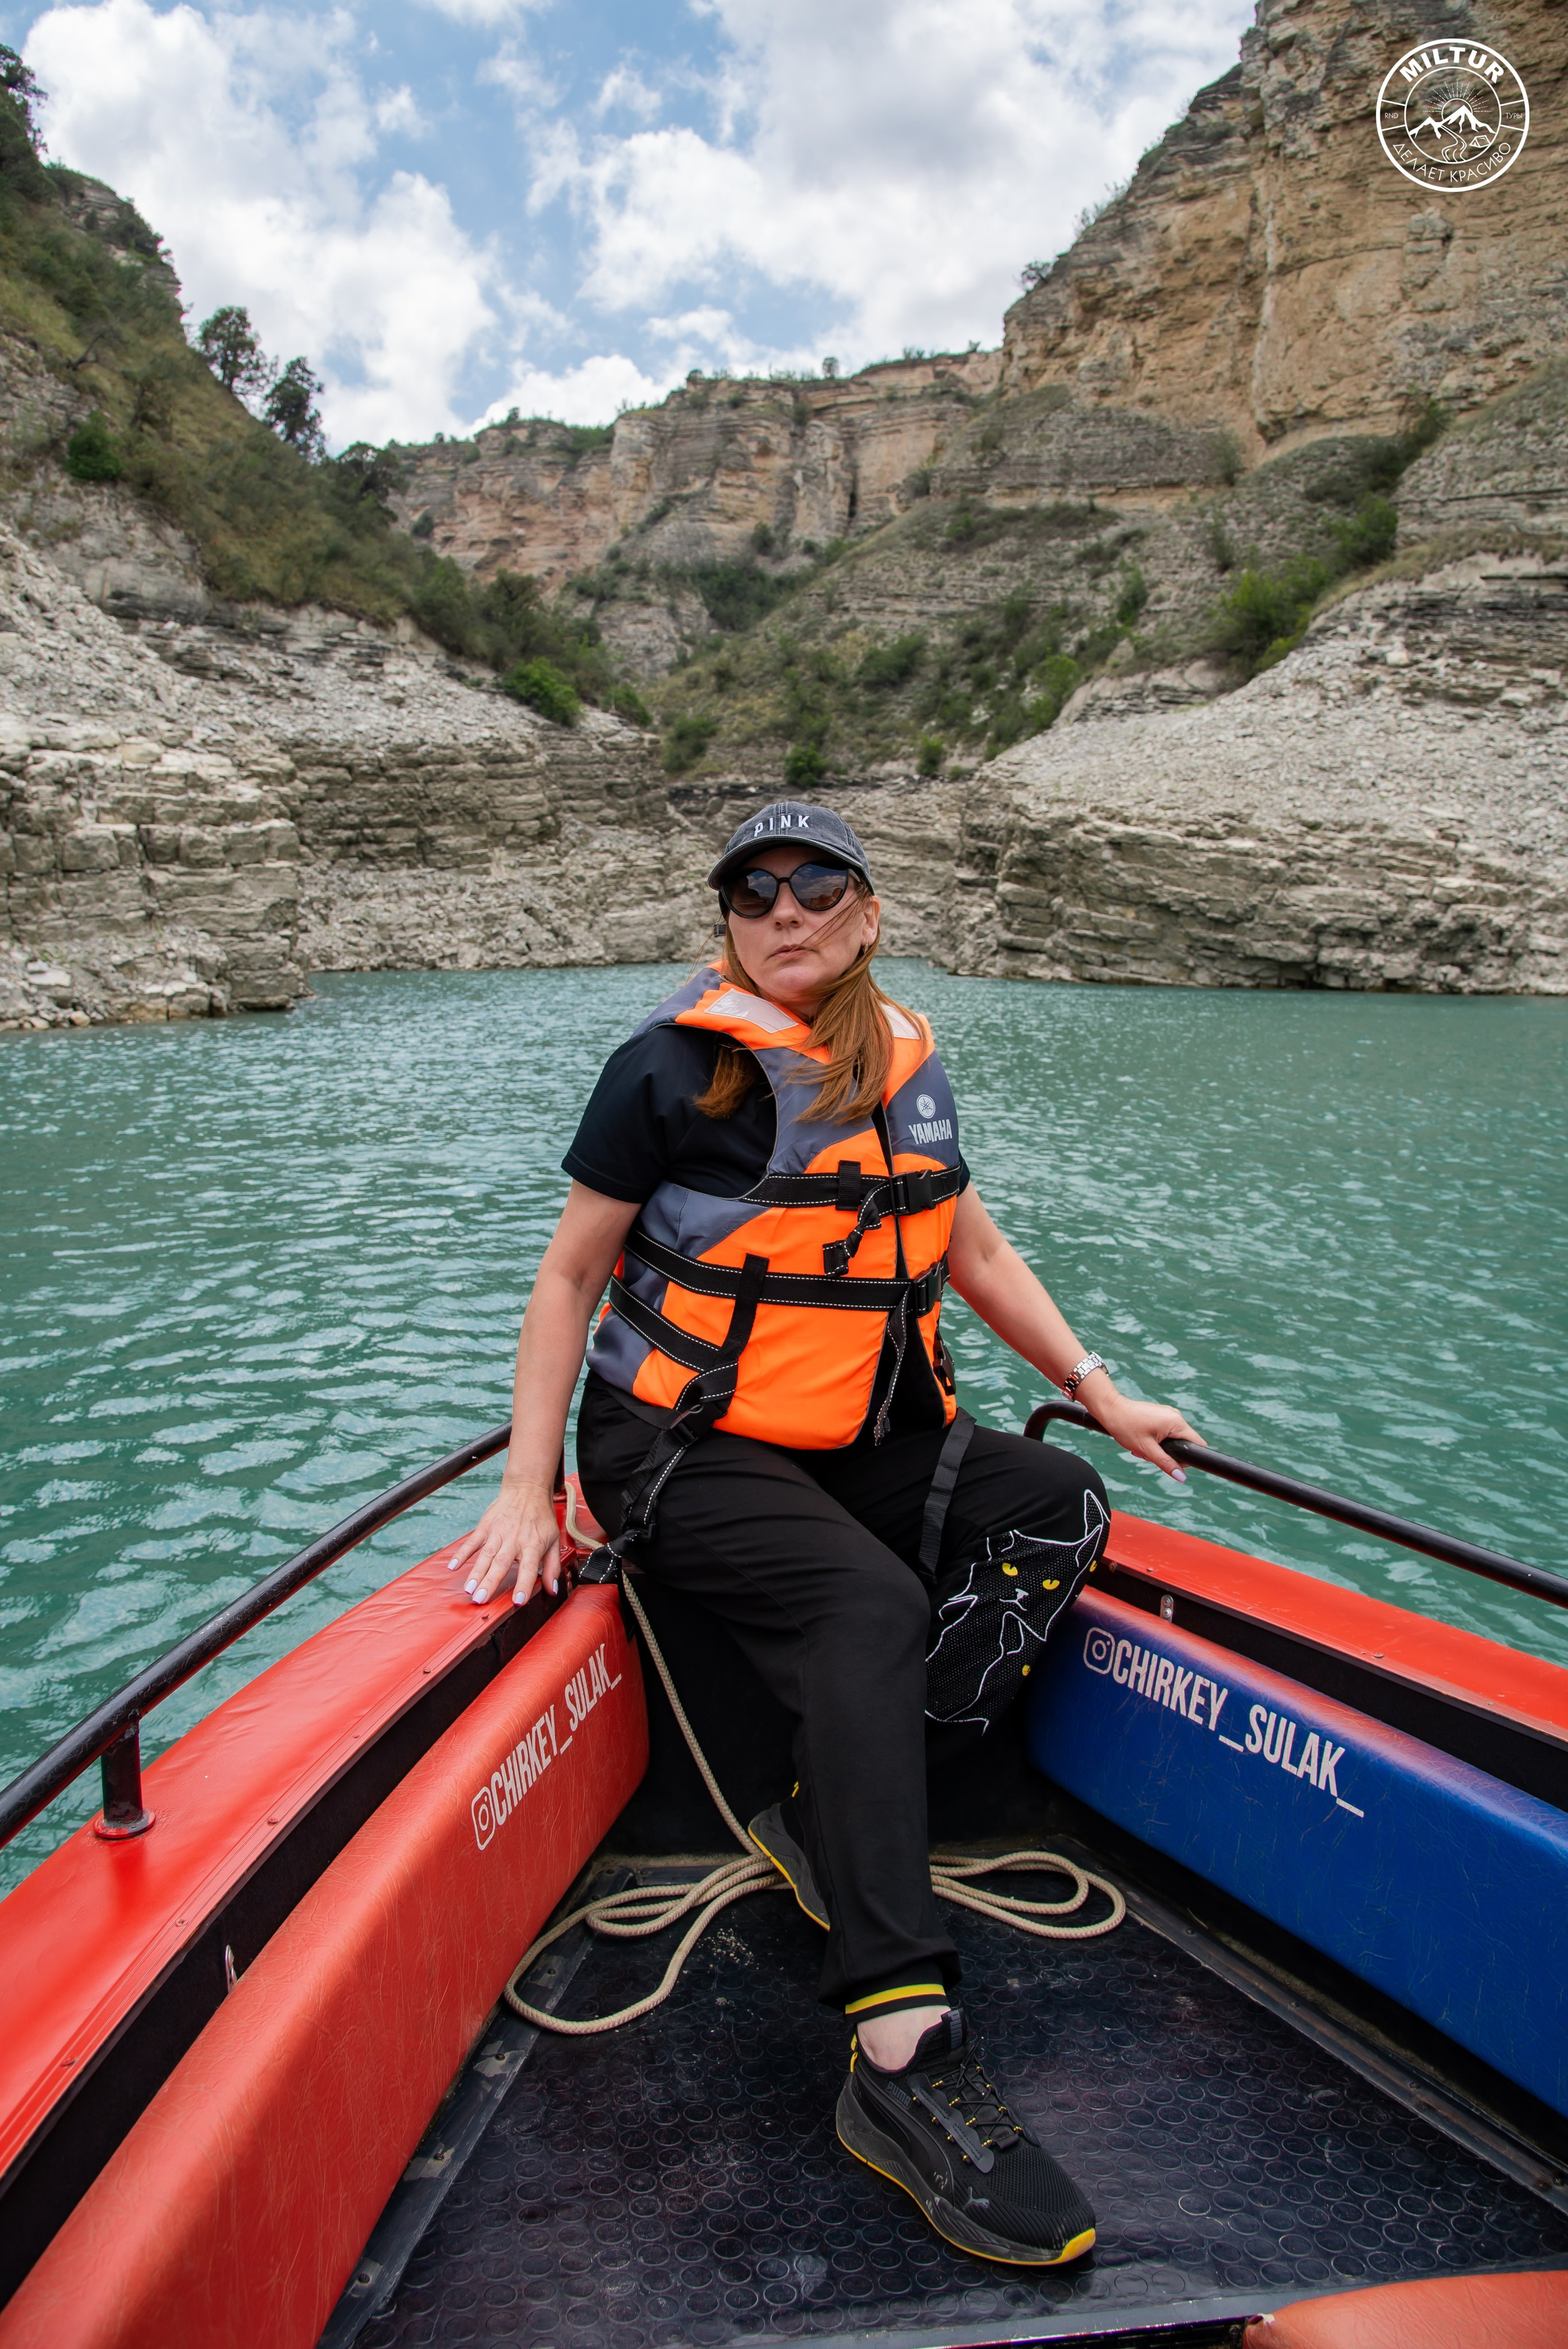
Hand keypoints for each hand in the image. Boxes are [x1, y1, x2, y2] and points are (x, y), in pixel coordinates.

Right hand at [445, 1481, 564, 1606]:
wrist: (527, 1489)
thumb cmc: (541, 1517)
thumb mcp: (553, 1540)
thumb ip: (552, 1567)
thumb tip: (553, 1590)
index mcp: (533, 1544)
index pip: (528, 1568)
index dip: (523, 1585)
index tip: (517, 1601)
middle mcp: (514, 1540)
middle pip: (501, 1564)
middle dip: (490, 1583)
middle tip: (481, 1600)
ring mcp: (498, 1532)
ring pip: (485, 1555)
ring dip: (476, 1573)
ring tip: (469, 1590)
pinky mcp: (486, 1526)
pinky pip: (473, 1541)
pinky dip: (462, 1553)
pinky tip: (454, 1566)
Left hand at [1084, 1379, 1204, 1480]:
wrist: (1110, 1409)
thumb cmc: (1126, 1427)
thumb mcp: (1146, 1450)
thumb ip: (1166, 1463)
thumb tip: (1181, 1477)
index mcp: (1176, 1422)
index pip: (1197, 1444)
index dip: (1188, 1457)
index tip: (1171, 1461)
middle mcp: (1176, 1416)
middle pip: (1183, 1443)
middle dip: (1168, 1454)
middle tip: (1148, 1453)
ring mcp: (1168, 1414)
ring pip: (1173, 1439)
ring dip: (1159, 1448)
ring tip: (1141, 1447)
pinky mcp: (1161, 1414)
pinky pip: (1165, 1432)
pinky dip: (1156, 1440)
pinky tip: (1141, 1440)